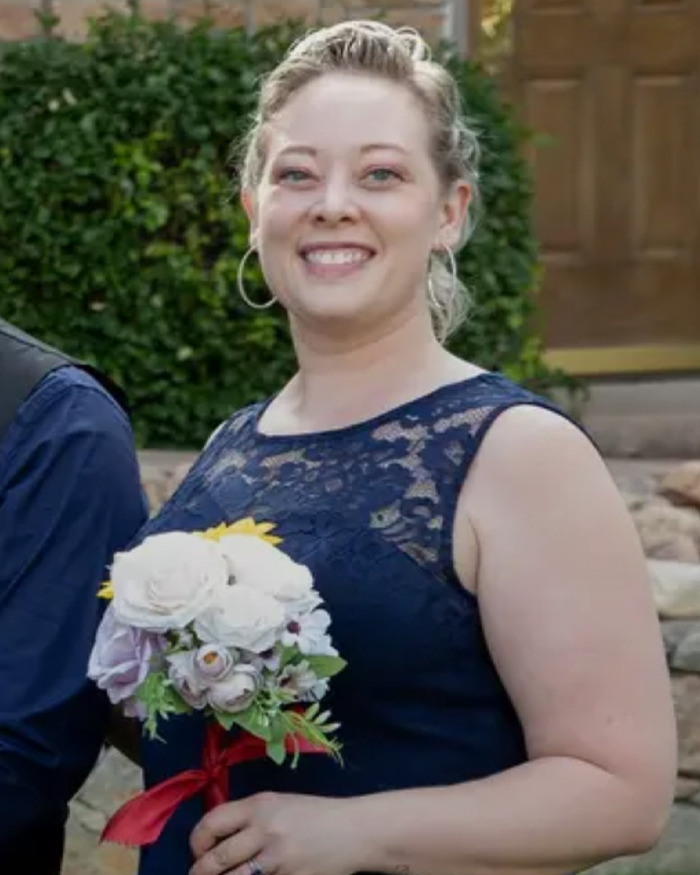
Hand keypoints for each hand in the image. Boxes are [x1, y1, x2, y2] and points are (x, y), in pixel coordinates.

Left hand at [189, 791, 362, 874]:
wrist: (354, 831)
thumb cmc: (314, 815)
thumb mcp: (280, 804)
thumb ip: (249, 818)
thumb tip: (215, 840)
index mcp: (259, 805)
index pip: (211, 823)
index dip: (197, 842)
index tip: (199, 853)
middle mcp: (265, 830)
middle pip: (217, 859)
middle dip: (200, 873)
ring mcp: (277, 859)